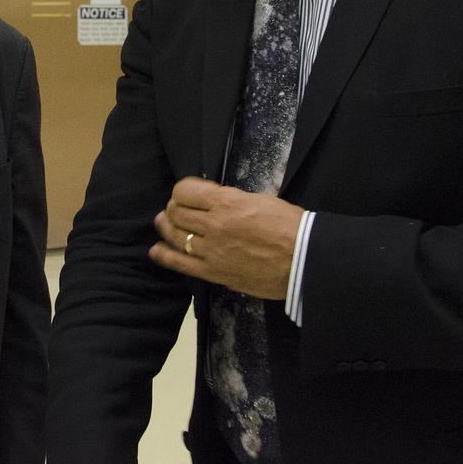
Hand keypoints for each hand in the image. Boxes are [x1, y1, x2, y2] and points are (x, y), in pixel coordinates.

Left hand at [149, 176, 303, 298]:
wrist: (305, 260)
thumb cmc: (289, 226)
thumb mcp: (259, 199)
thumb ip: (231, 199)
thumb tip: (213, 202)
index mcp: (226, 202)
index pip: (185, 190)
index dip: (183, 190)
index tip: (189, 193)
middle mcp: (214, 225)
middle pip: (176, 212)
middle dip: (175, 208)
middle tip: (179, 209)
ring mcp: (212, 251)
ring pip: (175, 235)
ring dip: (167, 227)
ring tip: (165, 223)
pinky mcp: (215, 273)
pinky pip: (181, 264)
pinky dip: (165, 256)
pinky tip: (157, 250)